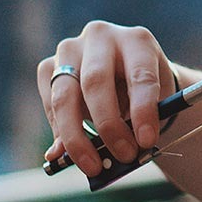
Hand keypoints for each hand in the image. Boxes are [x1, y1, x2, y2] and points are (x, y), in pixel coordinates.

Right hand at [37, 21, 173, 175]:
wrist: (124, 74)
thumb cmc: (144, 91)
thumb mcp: (153, 101)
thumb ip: (136, 123)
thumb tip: (103, 155)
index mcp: (137, 40)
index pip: (140, 75)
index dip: (144, 110)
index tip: (148, 141)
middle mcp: (101, 36)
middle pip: (96, 82)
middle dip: (109, 125)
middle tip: (123, 156)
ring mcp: (71, 48)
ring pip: (65, 95)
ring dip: (76, 136)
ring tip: (93, 165)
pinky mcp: (49, 65)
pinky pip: (49, 102)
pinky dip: (59, 131)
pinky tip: (68, 151)